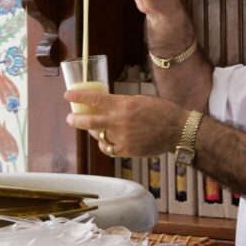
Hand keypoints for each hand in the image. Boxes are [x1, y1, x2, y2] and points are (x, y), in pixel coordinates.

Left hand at [65, 89, 185, 157]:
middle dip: (75, 120)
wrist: (177, 130)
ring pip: (98, 136)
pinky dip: (105, 145)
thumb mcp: (140, 99)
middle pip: (89, 121)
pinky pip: (109, 149)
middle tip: (70, 118)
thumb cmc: (161, 111)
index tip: (67, 95)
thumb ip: (122, 103)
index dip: (78, 97)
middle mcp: (119, 121)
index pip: (95, 99)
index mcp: (123, 104)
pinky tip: (106, 141)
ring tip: (93, 129)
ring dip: (93, 132)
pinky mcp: (127, 150)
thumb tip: (106, 104)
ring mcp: (122, 137)